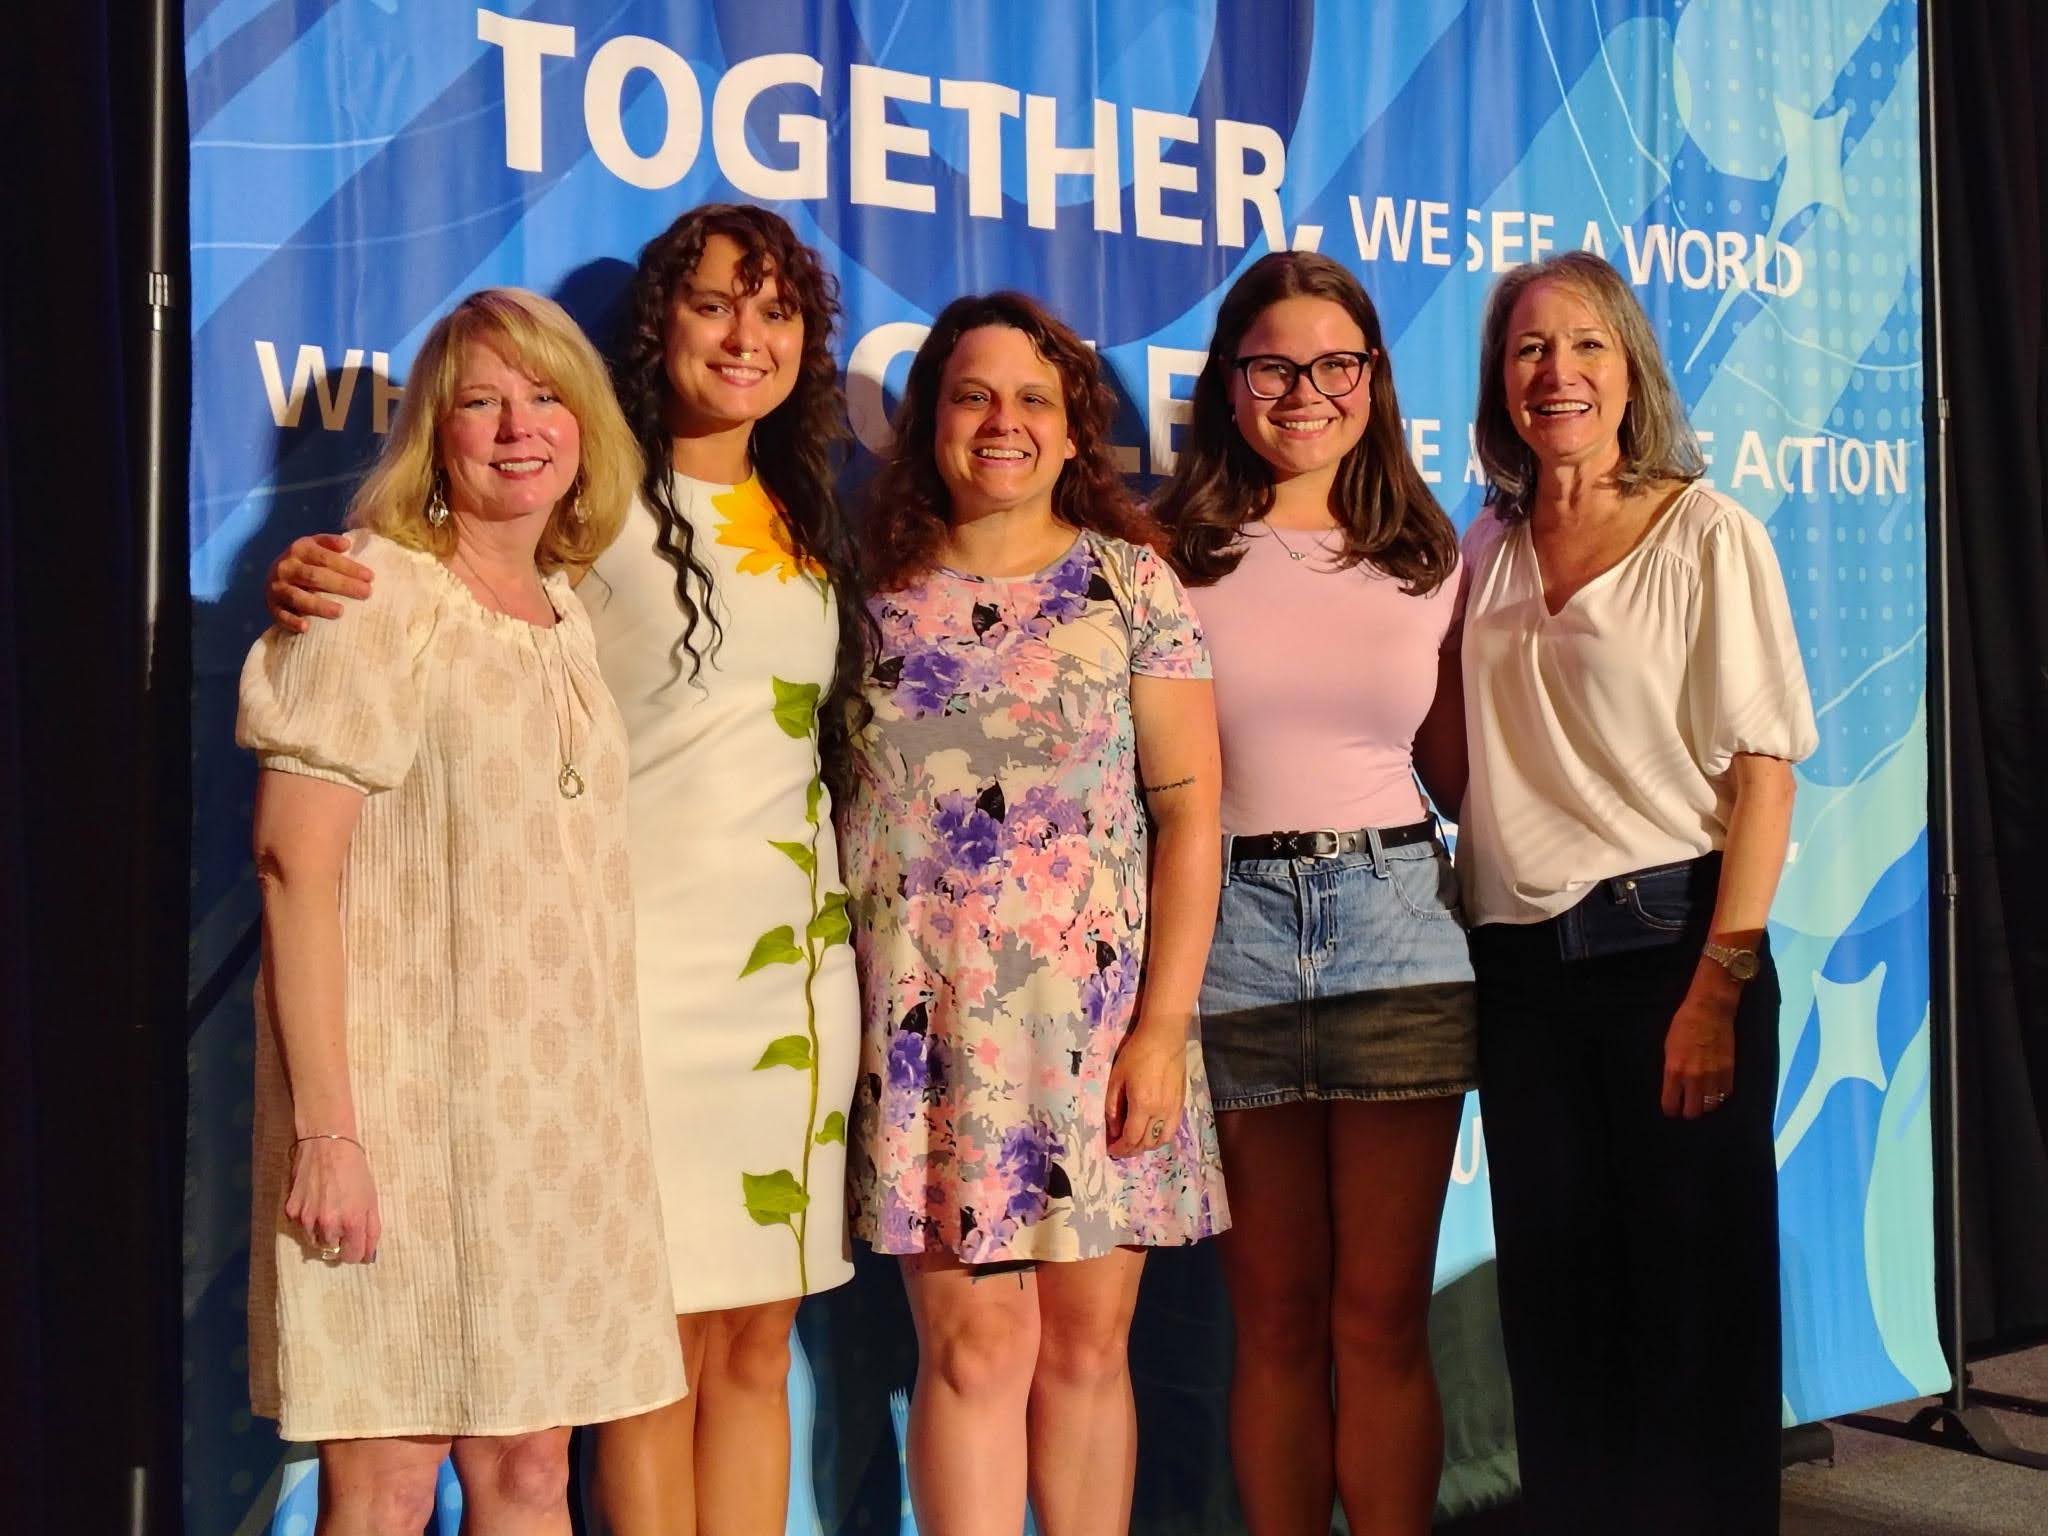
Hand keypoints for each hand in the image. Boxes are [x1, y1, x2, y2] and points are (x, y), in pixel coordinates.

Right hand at [267, 534, 372, 631]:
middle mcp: (286, 568)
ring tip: (340, 612)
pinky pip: (281, 615)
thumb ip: (329, 544)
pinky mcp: (272, 606)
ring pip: (297, 597)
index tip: (370, 577)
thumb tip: (347, 544)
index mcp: (299, 550)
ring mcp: (277, 588)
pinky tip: (306, 627)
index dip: (347, 567)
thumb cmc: (305, 561)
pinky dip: (292, 621)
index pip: (325, 558)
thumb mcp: (314, 546)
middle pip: (315, 576)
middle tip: (366, 593)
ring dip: (319, 605)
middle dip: (342, 584)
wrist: (274, 574)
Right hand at [283, 1136, 380, 1262]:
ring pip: (315, 1242)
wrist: (327, 1145)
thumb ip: (372, 1230)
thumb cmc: (354, 1171)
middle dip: (340, 1241)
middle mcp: (328, 1225)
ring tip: (330, 1211)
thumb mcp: (372, 1199)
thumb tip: (368, 1255)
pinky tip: (315, 1203)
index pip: (352, 1256)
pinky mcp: (291, 1211)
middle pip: (333, 1251)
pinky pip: (301, 1227)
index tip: (357, 1246)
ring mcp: (307, 1219)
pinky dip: (308, 1221)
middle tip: (343, 1222)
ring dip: (323, 1234)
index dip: (356, 1253)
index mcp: (352, 1222)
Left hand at [1106, 1019, 1187, 1157]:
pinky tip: (1151, 1133)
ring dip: (1147, 1146)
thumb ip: (1113, 1106)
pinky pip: (1172, 1129)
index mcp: (1142, 1105)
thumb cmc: (1137, 1053)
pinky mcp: (1181, 1103)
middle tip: (1120, 1148)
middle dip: (1131, 1150)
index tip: (1111, 1150)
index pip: (1131, 1138)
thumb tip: (1114, 1129)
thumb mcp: (1116, 1078)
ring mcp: (1173, 1109)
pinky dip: (1160, 1137)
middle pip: (1146, 1143)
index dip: (1120, 1149)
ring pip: (1161, 1140)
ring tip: (1135, 1142)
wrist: (1164, 1037)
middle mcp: (1160, 1111)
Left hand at [1660, 971, 1737, 1118]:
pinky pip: (1725, 1094)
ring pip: (1711, 1106)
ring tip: (1702, 1096)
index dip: (1671, 1109)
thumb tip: (1674, 1087)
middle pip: (1693, 1112)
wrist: (1710, 1011)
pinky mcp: (1730, 1072)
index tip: (1672, 1108)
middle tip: (1688, 1104)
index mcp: (1674, 1071)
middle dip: (1688, 1110)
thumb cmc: (1684, 1025)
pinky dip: (1720, 1094)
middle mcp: (1693, 1078)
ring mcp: (1713, 1077)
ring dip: (1705, 1104)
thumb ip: (1671, 1071)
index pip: (1671, 1105)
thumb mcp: (1669, 1048)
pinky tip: (1715, 1088)